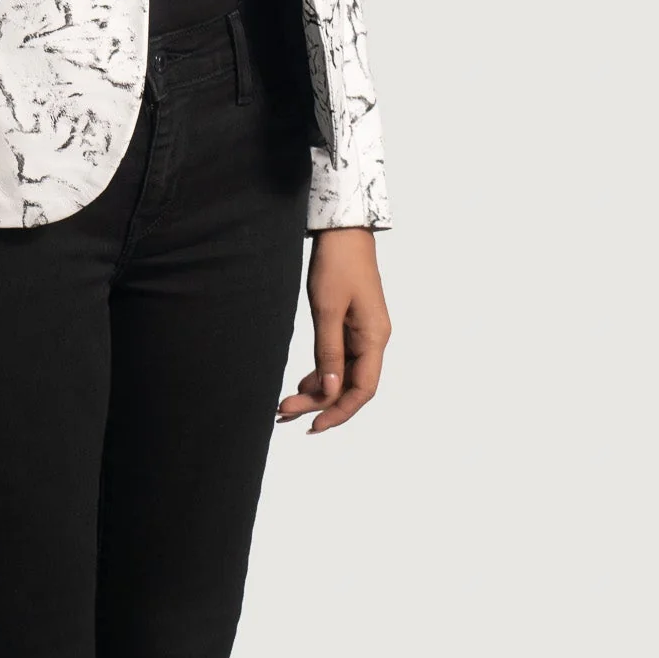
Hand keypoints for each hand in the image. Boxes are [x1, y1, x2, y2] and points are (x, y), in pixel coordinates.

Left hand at [277, 227, 390, 434]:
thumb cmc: (337, 264)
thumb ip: (328, 351)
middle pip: (350, 385)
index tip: (313, 426)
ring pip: (343, 373)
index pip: (362, 389)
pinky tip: (302, 383)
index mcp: (374, 338)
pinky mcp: (352, 324)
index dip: (339, 411)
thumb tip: (329, 390)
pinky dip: (321, 372)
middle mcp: (373, 340)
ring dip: (318, 391)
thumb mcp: (327, 309)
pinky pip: (339, 358)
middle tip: (284, 414)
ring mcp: (363, 333)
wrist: (343, 231)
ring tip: (287, 405)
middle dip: (319, 404)